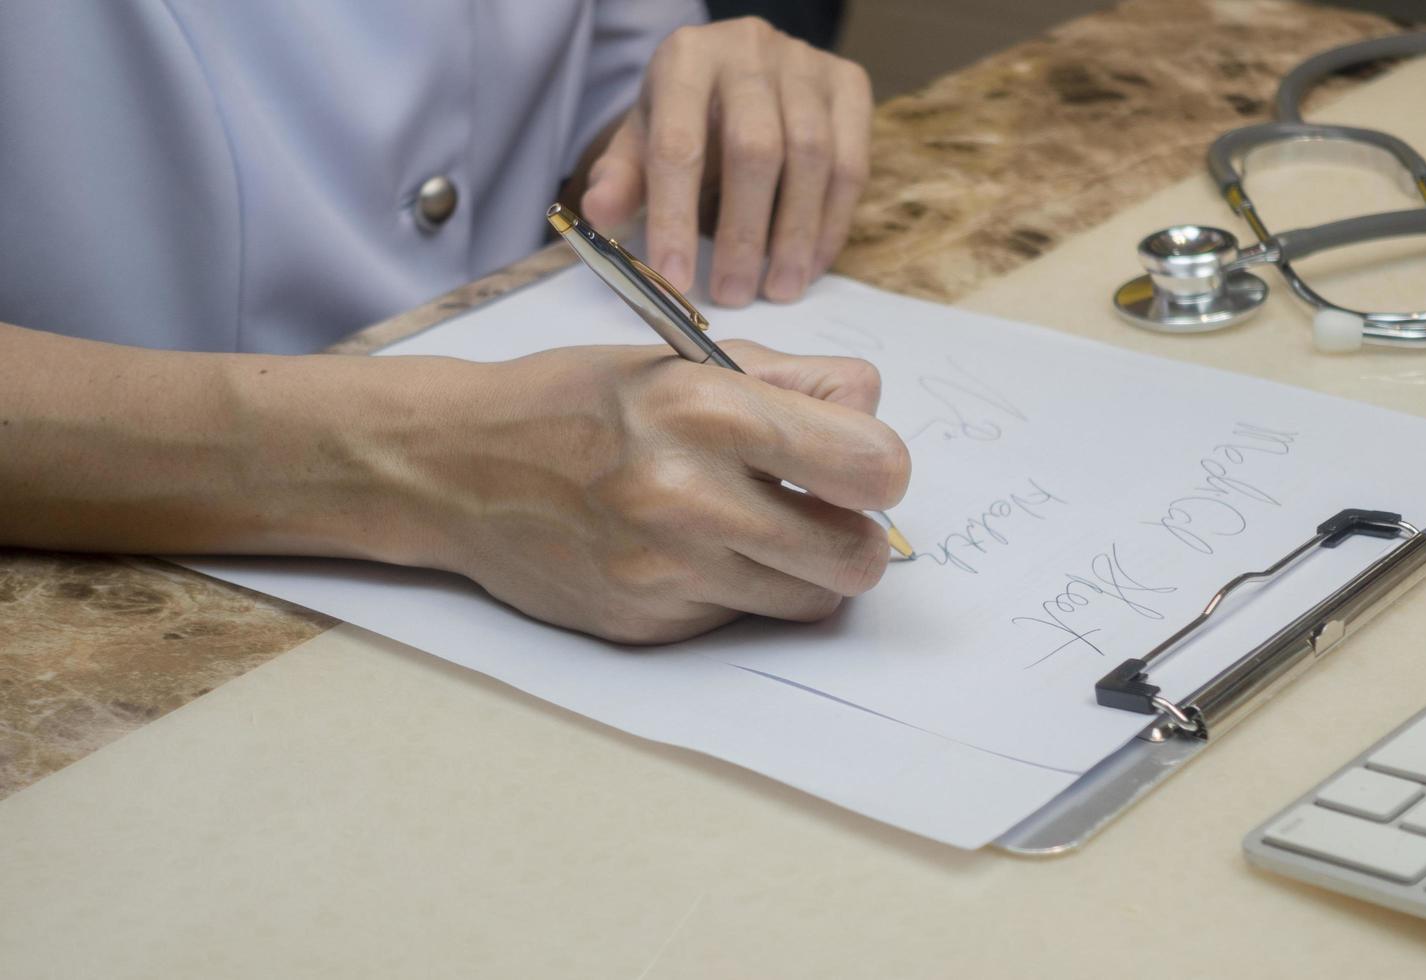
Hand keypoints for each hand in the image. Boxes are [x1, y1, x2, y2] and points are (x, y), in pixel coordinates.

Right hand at [426, 340, 909, 643]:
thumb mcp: (683, 358)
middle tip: (818, 507)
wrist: (454, 467)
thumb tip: (872, 417)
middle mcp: (690, 498)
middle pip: (857, 558)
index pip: (874, 467)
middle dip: (853, 532)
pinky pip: (741, 619)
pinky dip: (734, 588)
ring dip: (803, 568)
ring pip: (811, 601)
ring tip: (756, 527)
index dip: (878, 467)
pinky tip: (687, 550)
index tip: (853, 462)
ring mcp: (667, 573)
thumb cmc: (576, 402)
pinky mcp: (648, 625)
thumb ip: (794, 383)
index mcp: (709, 410)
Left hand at [580, 18, 872, 307]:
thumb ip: (622, 179)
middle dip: (744, 233)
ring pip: (812, 158)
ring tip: (777, 289)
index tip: (677, 279)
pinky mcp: (850, 84)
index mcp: (686, 58)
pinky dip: (831, 224)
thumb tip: (600, 214)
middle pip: (755, 149)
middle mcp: (748, 48)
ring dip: (796, 236)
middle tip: (733, 294)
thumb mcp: (643, 140)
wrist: (740, 69)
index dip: (676, 218)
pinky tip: (810, 263)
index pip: (678, 145)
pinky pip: (851, 164)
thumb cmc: (687, 116)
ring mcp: (806, 63)